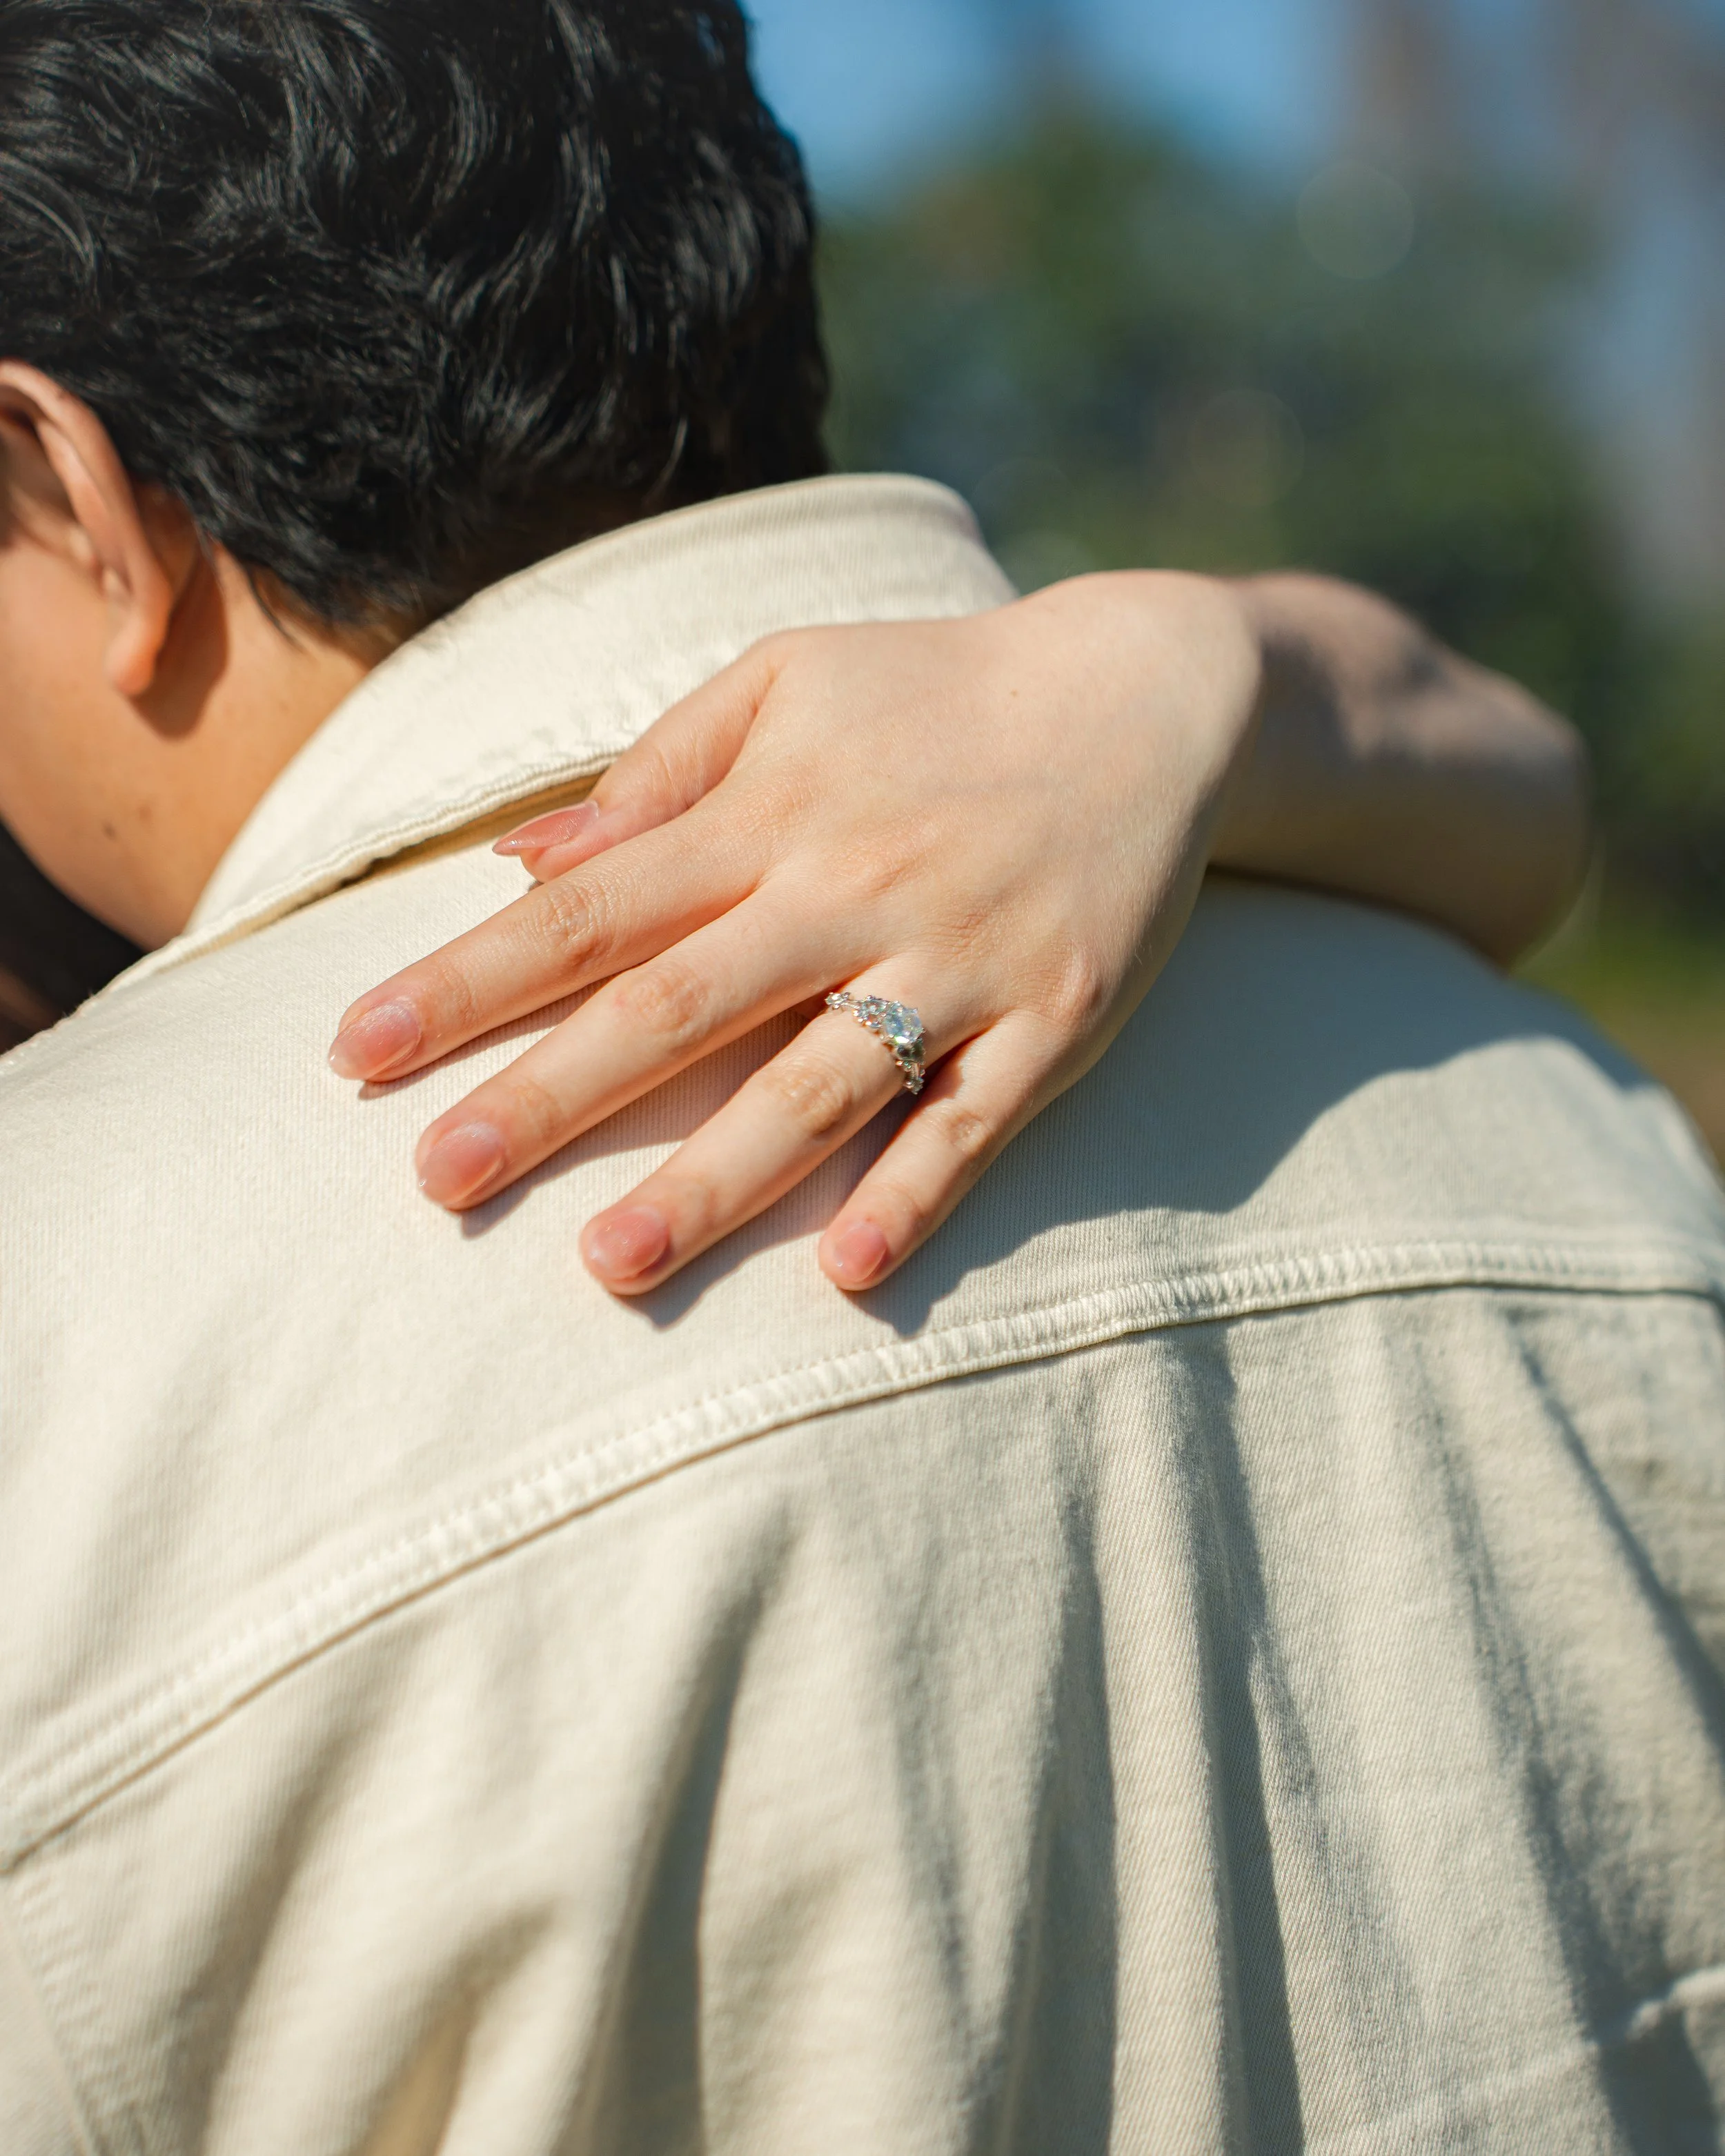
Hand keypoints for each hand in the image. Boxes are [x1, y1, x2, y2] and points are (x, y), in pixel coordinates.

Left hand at [328, 573, 1261, 1292]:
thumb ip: (657, 771)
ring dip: (715, 1181)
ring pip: (819, 1085)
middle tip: (436, 1184)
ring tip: (611, 1267)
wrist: (1152, 693)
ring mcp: (959, 959)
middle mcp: (850, 887)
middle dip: (547, 1097)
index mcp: (769, 810)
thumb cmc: (938, 693)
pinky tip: (850, 1271)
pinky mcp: (1057, 1018)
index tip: (356, 1052)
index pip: (590, 908)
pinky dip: (918, 1193)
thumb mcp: (786, 684)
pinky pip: (979, 1121)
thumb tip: (521, 863)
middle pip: (676, 1006)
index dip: (467, 980)